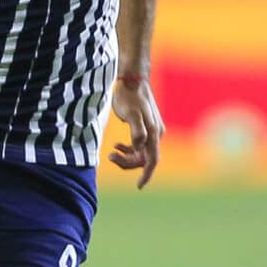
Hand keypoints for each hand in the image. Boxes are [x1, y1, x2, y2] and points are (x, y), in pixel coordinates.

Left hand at [108, 73, 162, 188]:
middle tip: (110, 156)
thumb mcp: (130, 114)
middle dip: (128, 162)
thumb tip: (138, 147)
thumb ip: (136, 131)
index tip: (139, 186)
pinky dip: (128, 148)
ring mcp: (152, 130)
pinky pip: (139, 145)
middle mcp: (156, 134)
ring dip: (127, 156)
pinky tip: (117, 145)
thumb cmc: (129, 96)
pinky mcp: (146, 126)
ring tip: (111, 152)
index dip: (146, 174)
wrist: (132, 79)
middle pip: (145, 158)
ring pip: (141, 152)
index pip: (152, 160)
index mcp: (153, 133)